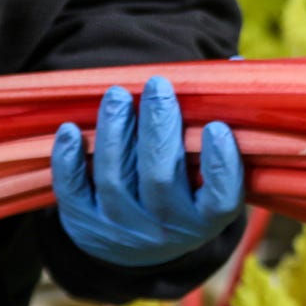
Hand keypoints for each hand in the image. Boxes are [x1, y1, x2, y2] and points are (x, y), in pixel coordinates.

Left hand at [51, 78, 243, 268]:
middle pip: (160, 181)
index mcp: (208, 217)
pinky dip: (68, 161)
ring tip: (115, 95)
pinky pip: (73, 194)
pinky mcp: (87, 226)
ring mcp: (125, 231)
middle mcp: (168, 230)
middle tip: (157, 86)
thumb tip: (237, 62)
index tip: (216, 126)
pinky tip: (69, 129)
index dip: (221, 165)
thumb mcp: (210, 167)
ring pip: (115, 181)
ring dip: (114, 132)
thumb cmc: (185, 186)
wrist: (142, 243)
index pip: (222, 198)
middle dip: (158, 128)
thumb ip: (225, 117)